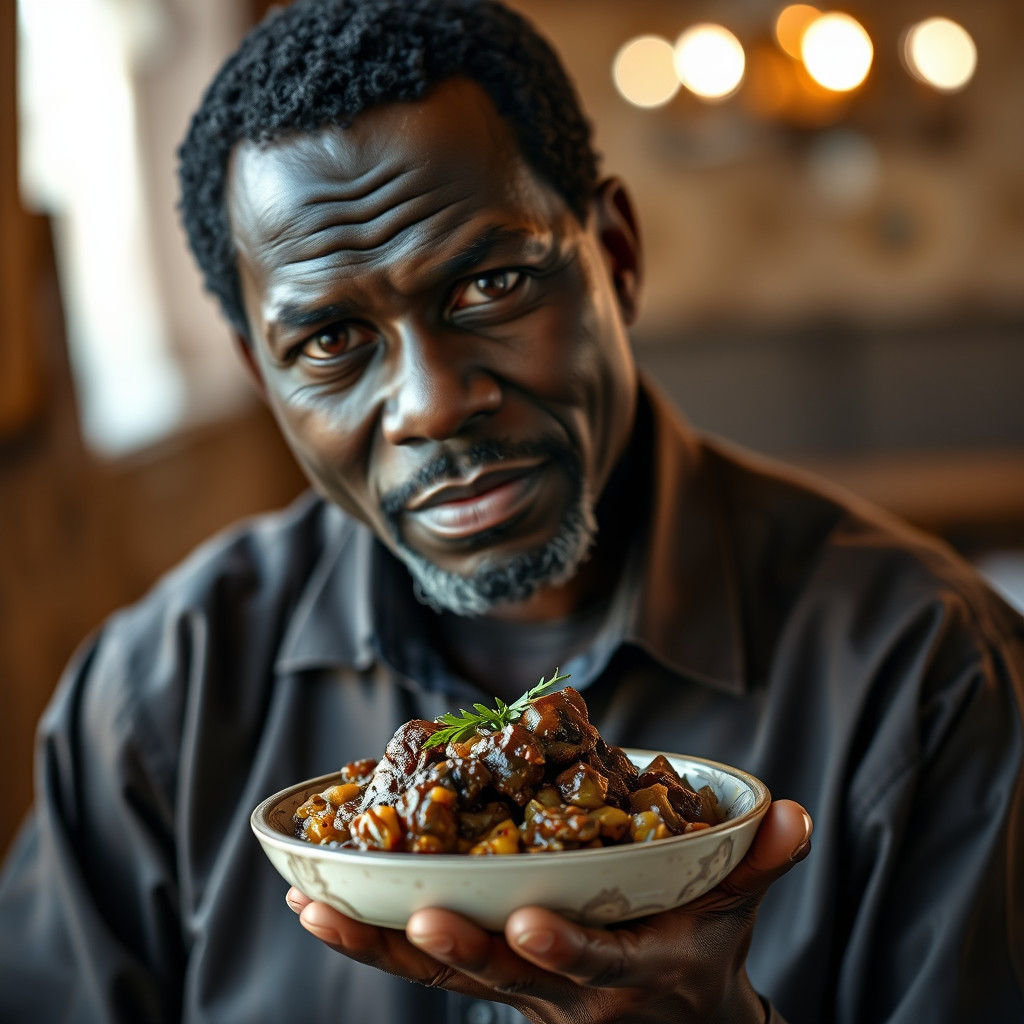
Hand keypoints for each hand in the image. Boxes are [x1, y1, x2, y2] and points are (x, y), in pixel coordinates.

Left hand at [286, 799, 811, 1023]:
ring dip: (382, 946)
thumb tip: (792, 811)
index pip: (597, 964)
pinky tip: (316, 905)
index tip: (530, 921)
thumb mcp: (734, 911)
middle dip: (461, 952)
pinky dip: (372, 938)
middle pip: (504, 978)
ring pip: (443, 977)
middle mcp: (565, 991)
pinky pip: (420, 967)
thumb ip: (759, 860)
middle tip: (419, 918)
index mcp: (631, 968)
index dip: (566, 948)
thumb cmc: (698, 951)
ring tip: (318, 908)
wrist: (668, 1021)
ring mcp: (517, 988)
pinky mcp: (484, 974)